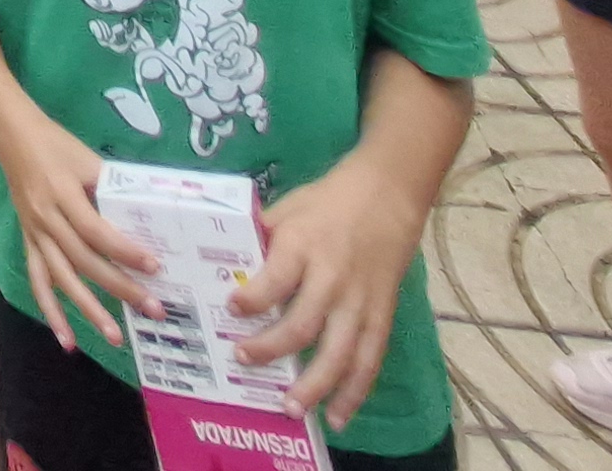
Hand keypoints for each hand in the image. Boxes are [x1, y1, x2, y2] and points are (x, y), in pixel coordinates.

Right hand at [0, 108, 154, 346]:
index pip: (96, 230)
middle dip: (119, 288)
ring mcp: (35, 234)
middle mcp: (47, 219)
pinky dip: (51, 312)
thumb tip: (147, 216)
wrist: (12, 137)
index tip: (154, 267)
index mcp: (63, 194)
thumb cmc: (55, 144)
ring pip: (62, 279)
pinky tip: (67, 341)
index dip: (124, 251)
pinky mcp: (29, 242)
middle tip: (153, 310)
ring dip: (88, 310)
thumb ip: (112, 188)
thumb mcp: (86, 158)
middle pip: (84, 261)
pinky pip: (39, 281)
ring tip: (114, 336)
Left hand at [237, 158, 427, 425]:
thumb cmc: (327, 203)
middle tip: (243, 360)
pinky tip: (338, 416)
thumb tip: (224, 264)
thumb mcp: (288, 209)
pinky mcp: (382, 316)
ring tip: (291, 408)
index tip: (230, 310)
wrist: (387, 196)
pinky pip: (370, 360)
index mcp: (303, 246)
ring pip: (339, 353)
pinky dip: (355, 391)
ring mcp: (360, 302)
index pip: (275, 279)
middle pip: (302, 325)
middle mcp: (332, 278)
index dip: (252, 300)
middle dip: (271, 349)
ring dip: (314, 386)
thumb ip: (261, 239)